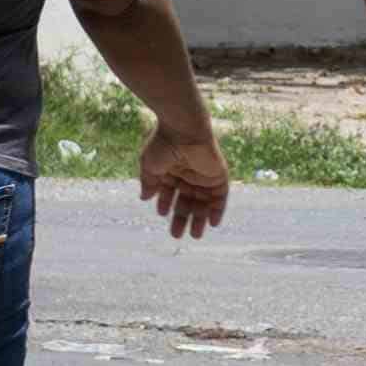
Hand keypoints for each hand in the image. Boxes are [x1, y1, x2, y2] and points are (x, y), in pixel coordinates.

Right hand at [134, 117, 230, 239]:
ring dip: (199, 219)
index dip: (166, 204)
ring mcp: (204, 176)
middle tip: (177, 235)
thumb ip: (149, 182)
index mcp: (172, 170)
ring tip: (195, 235)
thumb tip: (145, 198)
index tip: (162, 213)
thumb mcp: (150, 166)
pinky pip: (220, 197)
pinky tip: (212, 224)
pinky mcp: (218, 176)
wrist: (184, 130)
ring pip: (202, 202)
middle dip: (181, 218)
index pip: (170, 192)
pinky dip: (217, 209)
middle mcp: (188, 174)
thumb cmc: (164, 144)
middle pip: (186, 201)